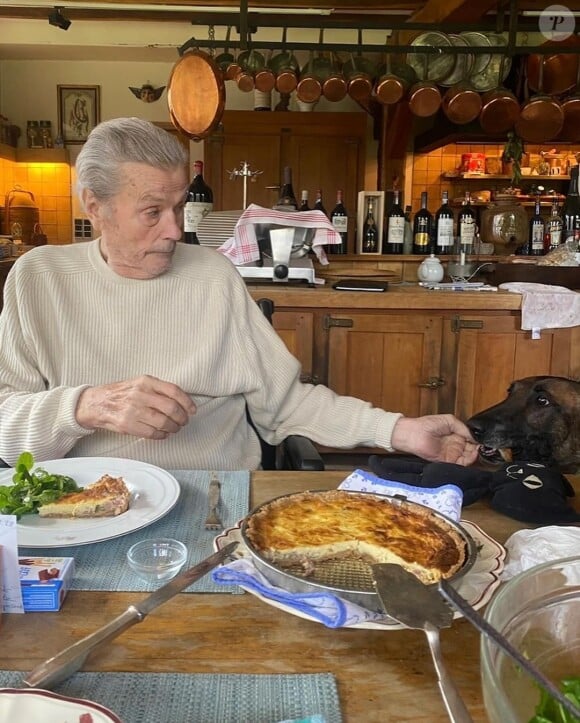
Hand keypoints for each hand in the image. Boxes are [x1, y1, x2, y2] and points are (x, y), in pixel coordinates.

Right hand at [76, 375, 195, 438]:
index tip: (192, 410)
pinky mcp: (127, 424)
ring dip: (173, 428)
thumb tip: (182, 400)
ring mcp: (133, 410)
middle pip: (171, 408)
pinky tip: (163, 433)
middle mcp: (140, 394)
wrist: (96, 403)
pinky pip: (152, 433)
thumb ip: (158, 389)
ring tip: (174, 428)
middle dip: (182, 417)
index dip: (187, 402)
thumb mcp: (139, 383)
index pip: (174, 390)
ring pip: (164, 422)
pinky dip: (162, 435)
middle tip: (184, 421)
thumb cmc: (122, 394)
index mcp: (146, 381)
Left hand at [390, 414, 478, 465]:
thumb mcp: (450, 420)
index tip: (483, 441)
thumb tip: (474, 436)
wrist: (414, 433)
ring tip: (478, 450)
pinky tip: (472, 455)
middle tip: (483, 447)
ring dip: (475, 455)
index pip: (471, 440)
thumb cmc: (427, 424)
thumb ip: (463, 428)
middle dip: (478, 449)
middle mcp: (454, 445)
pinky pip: (460, 464)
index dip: (477, 441)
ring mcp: (451, 453)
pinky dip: (468, 461)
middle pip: (471, 450)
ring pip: (468, 458)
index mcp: (455, 435)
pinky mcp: (447, 461)